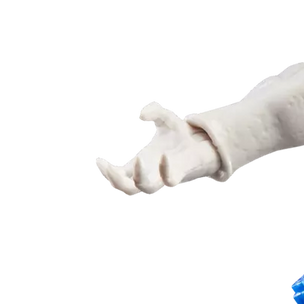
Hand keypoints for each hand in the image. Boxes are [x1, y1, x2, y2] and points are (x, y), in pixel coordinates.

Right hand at [93, 100, 220, 197]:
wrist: (205, 143)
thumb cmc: (180, 134)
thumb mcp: (165, 118)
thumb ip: (154, 112)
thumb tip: (139, 116)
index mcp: (138, 166)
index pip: (117, 176)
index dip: (105, 171)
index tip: (97, 160)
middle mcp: (148, 175)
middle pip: (125, 190)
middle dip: (114, 180)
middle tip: (108, 166)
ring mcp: (163, 178)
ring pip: (144, 190)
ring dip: (136, 178)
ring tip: (138, 159)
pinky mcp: (179, 177)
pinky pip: (170, 182)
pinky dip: (165, 171)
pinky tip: (164, 156)